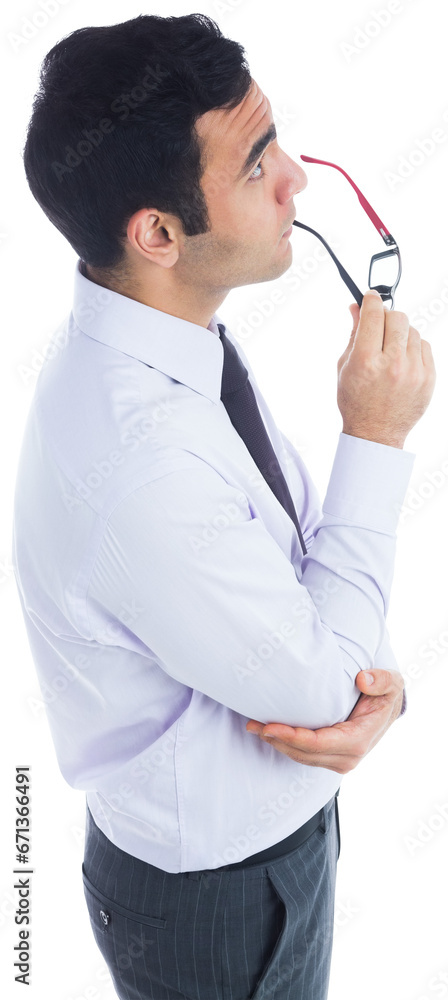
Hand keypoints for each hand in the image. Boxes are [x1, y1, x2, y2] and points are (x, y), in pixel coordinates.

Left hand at [246, 669, 404, 772]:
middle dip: (276, 740)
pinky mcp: (330, 758)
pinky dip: (285, 744)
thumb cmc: (386, 694)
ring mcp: (338, 761)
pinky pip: (303, 755)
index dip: (291, 736)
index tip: (269, 725)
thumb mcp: (392, 682)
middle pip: (303, 753)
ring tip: (253, 727)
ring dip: (276, 743)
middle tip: (252, 724)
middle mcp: (347, 757)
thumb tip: (363, 681)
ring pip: (300, 757)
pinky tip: (268, 731)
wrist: (388, 710)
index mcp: (358, 741)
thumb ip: (381, 680)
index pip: (317, 744)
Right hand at [337, 290, 435, 448]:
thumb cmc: (356, 401)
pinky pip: (424, 346)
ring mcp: (414, 371)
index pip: (373, 314)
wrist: (376, 432)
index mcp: (366, 361)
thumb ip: (353, 334)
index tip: (370, 297)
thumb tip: (357, 306)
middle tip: (379, 329)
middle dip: (386, 318)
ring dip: (400, 334)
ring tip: (390, 352)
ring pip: (412, 330)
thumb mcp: (345, 366)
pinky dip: (413, 348)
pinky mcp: (428, 378)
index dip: (371, 300)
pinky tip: (402, 362)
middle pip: (397, 317)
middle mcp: (392, 364)